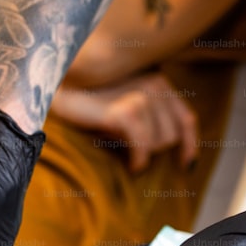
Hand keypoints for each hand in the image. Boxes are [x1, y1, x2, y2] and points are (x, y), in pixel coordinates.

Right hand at [49, 73, 197, 171]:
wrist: (56, 87)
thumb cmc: (88, 100)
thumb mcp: (124, 102)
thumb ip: (148, 114)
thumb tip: (169, 146)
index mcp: (158, 80)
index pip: (186, 118)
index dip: (189, 144)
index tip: (185, 164)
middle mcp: (155, 84)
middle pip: (172, 135)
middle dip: (154, 150)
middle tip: (129, 149)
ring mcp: (142, 95)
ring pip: (160, 143)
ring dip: (142, 153)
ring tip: (119, 146)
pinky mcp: (126, 110)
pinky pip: (144, 147)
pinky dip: (139, 160)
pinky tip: (131, 165)